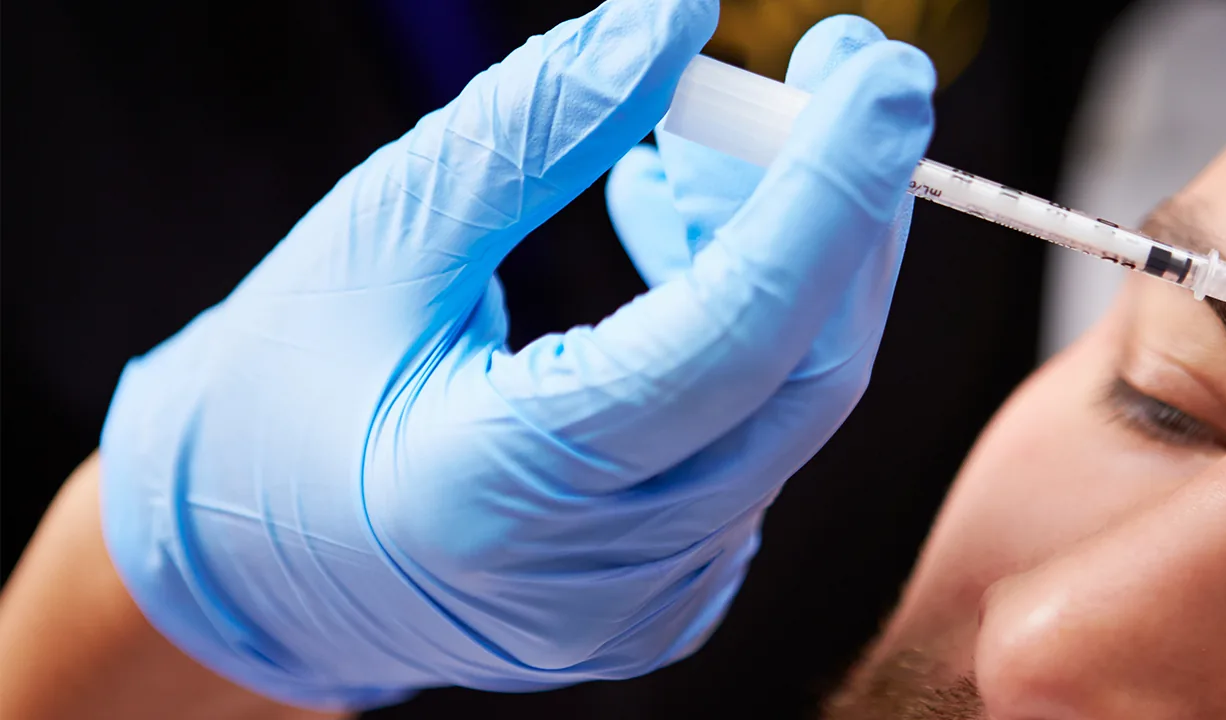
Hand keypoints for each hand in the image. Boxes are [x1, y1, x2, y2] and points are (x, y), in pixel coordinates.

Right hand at [97, 0, 934, 709]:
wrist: (247, 567)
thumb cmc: (278, 392)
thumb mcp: (382, 232)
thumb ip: (535, 127)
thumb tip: (675, 19)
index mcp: (499, 489)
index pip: (729, 336)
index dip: (826, 195)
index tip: (881, 77)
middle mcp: (597, 576)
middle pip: (801, 373)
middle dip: (845, 206)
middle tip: (848, 70)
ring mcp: (644, 603)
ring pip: (789, 404)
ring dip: (790, 257)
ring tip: (706, 152)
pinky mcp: (667, 599)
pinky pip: (755, 441)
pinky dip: (753, 328)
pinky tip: (688, 247)